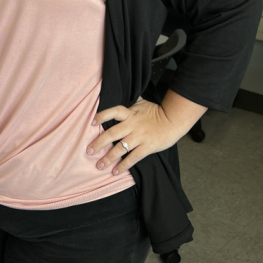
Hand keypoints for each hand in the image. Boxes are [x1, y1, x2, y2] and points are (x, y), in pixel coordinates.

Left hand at [86, 91, 205, 174]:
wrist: (173, 121)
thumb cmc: (157, 111)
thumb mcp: (142, 102)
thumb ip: (130, 101)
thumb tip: (121, 90)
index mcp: (130, 113)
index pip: (114, 111)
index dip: (103, 116)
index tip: (93, 122)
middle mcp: (132, 125)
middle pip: (112, 133)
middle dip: (99, 143)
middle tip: (89, 150)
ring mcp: (139, 137)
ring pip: (120, 148)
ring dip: (108, 158)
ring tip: (99, 165)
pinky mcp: (147, 147)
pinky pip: (133, 158)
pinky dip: (123, 165)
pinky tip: (116, 171)